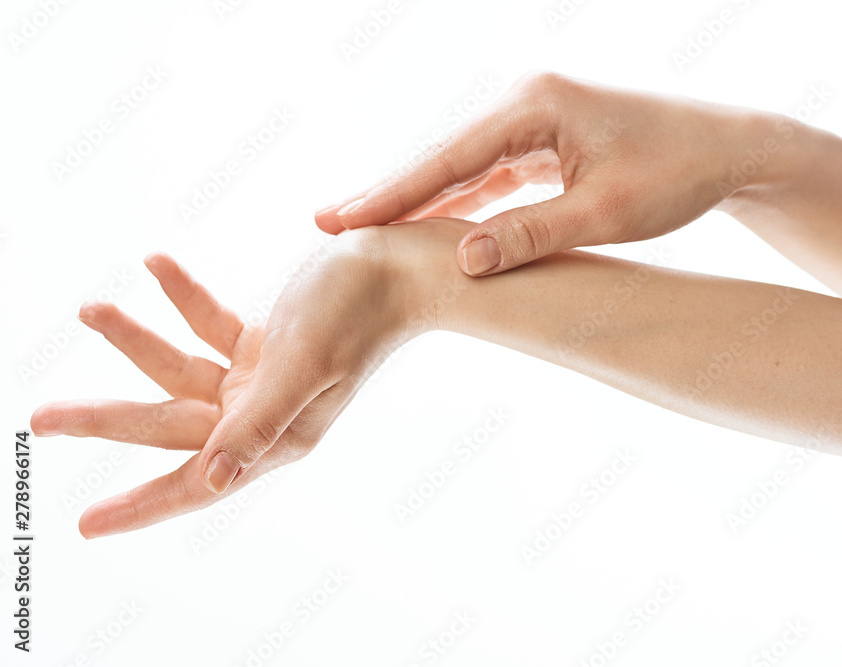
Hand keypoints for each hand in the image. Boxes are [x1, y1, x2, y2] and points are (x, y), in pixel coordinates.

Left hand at [31, 233, 414, 537]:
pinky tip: (158, 265)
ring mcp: (263, 381)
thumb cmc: (360, 312)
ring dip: (138, 340)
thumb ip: (257, 423)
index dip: (142, 506)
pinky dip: (185, 299)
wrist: (400, 265)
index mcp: (278, 436)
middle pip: (171, 426)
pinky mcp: (265, 346)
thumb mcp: (302, 364)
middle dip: (107, 418)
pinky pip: (210, 328)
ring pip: (182, 372)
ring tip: (92, 309)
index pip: (199, 480)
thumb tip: (214, 481)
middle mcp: (266, 417)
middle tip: (43, 417)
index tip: (86, 526)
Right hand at [314, 71, 773, 275]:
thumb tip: (461, 260)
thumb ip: (531, 234)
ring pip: (460, 168)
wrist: (728, 148)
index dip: (393, 194)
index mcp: (534, 105)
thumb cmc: (678, 175)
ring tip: (361, 230)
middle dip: (388, 194)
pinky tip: (426, 227)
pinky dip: (457, 203)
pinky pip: (487, 175)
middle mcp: (524, 101)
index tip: (342, 221)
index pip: (448, 158)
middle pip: (442, 157)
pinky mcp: (542, 139)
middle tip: (325, 225)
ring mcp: (532, 118)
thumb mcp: (605, 212)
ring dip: (417, 201)